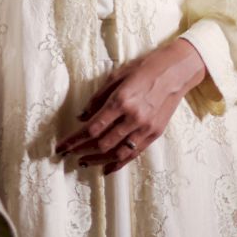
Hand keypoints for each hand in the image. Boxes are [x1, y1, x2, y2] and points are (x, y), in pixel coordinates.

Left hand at [54, 38, 206, 172]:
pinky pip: (133, 155)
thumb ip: (98, 98)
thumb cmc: (144, 68)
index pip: (93, 127)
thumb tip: (81, 117)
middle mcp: (133, 118)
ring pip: (117, 152)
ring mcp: (145, 128)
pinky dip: (118, 164)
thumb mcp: (117, 75)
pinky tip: (106, 168)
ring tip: (83, 162)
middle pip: (102, 143)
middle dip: (82, 151)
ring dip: (97, 160)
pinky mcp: (154, 135)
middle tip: (69, 154)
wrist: (175, 72)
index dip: (74, 140)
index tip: (61, 147)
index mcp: (121, 100)